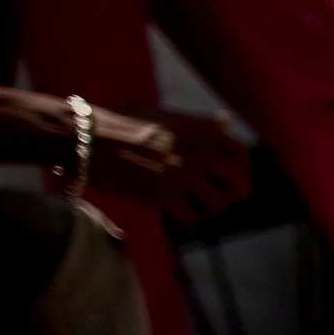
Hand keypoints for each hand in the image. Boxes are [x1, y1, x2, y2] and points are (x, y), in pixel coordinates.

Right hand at [95, 107, 252, 222]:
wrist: (91, 138)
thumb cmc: (123, 124)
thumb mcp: (165, 115)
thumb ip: (198, 122)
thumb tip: (226, 121)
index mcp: (200, 131)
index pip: (242, 155)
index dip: (242, 170)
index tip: (234, 178)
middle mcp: (199, 152)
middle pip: (240, 183)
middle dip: (235, 194)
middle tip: (224, 199)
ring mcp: (184, 174)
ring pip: (219, 204)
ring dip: (210, 208)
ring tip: (198, 206)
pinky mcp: (166, 195)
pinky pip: (192, 217)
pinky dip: (188, 219)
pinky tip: (178, 213)